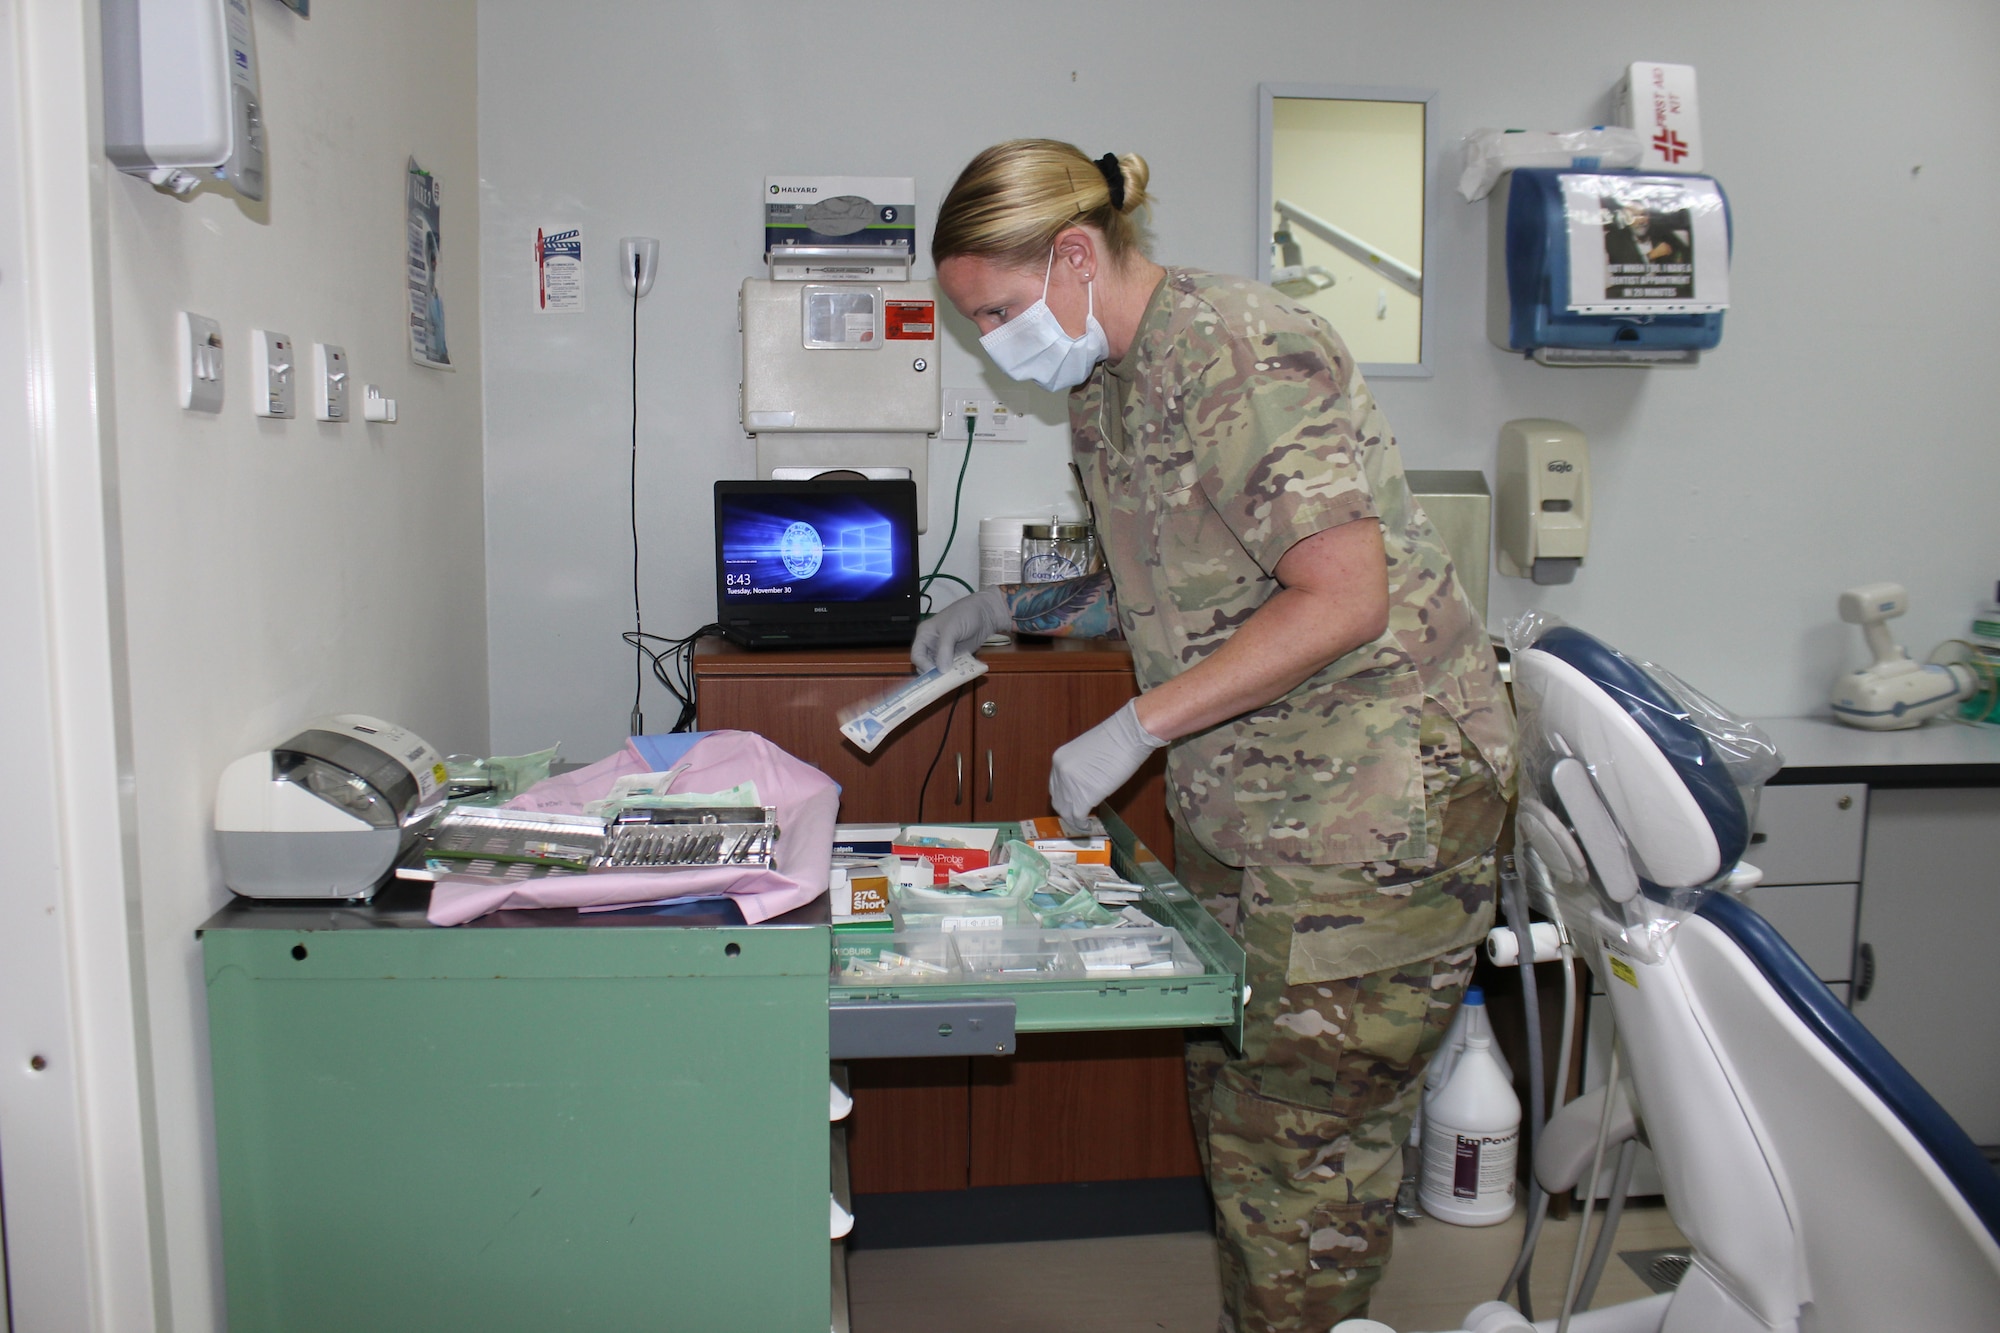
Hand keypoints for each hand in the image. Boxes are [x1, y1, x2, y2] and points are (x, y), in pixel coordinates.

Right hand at [911, 587, 1011, 672]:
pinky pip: (952, 669)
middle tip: (943, 681)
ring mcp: (944, 652)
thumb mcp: (951, 629)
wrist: (986, 613)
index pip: (917, 655)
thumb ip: (944, 649)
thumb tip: (941, 670)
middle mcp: (932, 645)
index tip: (934, 674)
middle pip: (926, 665)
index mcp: (925, 635)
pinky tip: (961, 676)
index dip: (923, 666)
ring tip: (953, 679)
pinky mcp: (957, 656)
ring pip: (940, 669)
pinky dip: (956, 674)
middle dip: (934, 674)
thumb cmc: (965, 614)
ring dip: (946, 676)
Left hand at [1049, 699, 1167, 830]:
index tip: (1072, 803)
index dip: (1064, 797)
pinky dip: (1082, 825)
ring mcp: (1070, 785)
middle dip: (1067, 810)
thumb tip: (1085, 783)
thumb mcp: (1087, 753)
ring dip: (1074, 820)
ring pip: (1066, 811)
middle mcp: (1060, 772)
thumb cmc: (1116, 739)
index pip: (1055, 785)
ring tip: (1084, 823)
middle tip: (1077, 816)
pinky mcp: (1084, 796)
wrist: (1128, 735)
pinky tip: (1089, 825)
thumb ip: (1080, 768)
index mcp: (1059, 759)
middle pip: (1057, 800)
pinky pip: (1078, 817)